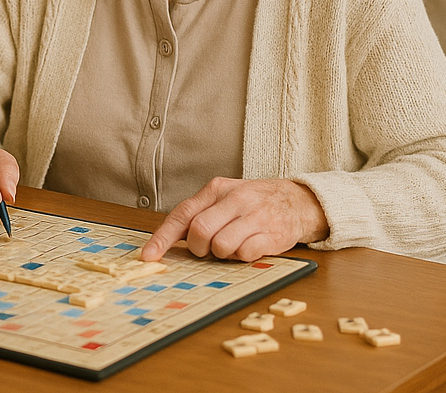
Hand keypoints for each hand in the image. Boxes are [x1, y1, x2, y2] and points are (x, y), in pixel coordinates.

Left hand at [141, 177, 328, 261]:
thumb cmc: (252, 202)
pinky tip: (248, 247)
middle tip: (208, 248)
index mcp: (217, 189)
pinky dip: (242, 256)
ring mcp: (255, 216)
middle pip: (200, 231)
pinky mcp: (272, 235)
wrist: (296, 201)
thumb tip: (168, 240)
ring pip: (221, 245)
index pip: (183, 213)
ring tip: (232, 245)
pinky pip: (244, 254)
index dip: (163, 237)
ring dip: (222, 253)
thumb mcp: (224, 198)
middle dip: (199, 248)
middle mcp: (235, 200)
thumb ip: (199, 214)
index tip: (149, 255)